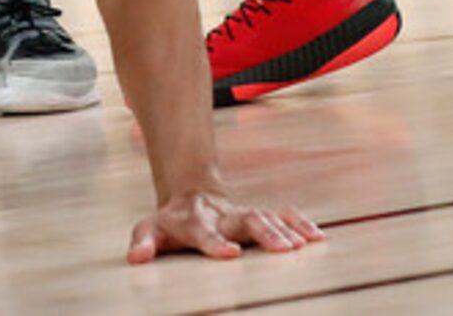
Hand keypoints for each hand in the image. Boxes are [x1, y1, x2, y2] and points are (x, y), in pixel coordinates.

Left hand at [126, 189, 321, 264]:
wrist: (191, 194)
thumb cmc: (172, 221)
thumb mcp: (150, 229)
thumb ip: (143, 242)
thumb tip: (135, 258)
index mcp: (196, 222)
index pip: (205, 232)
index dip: (216, 243)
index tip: (230, 255)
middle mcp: (223, 216)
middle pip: (246, 220)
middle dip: (265, 233)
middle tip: (283, 249)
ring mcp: (242, 214)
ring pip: (266, 217)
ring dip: (286, 230)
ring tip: (303, 245)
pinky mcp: (258, 215)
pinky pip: (282, 215)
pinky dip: (299, 223)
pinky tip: (316, 236)